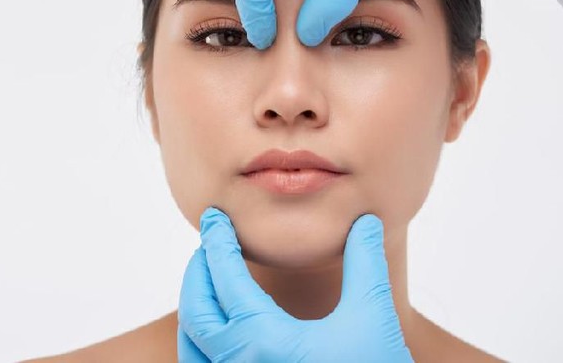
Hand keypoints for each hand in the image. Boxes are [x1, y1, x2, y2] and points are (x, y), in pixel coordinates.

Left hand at [176, 207, 412, 361]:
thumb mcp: (372, 319)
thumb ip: (365, 264)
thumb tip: (366, 221)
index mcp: (264, 339)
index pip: (225, 277)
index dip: (217, 241)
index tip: (214, 218)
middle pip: (194, 310)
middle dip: (198, 270)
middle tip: (210, 245)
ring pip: (190, 345)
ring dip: (194, 307)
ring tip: (209, 282)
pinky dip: (200, 341)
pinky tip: (221, 328)